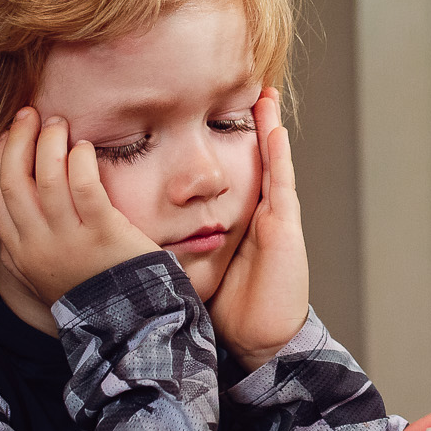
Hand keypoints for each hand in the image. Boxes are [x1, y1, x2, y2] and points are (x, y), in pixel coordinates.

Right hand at [0, 107, 156, 306]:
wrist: (130, 320)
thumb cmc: (92, 286)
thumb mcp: (47, 271)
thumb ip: (28, 240)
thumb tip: (10, 201)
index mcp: (21, 253)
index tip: (3, 137)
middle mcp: (39, 246)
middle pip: (13, 183)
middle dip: (16, 142)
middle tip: (27, 115)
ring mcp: (70, 241)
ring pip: (46, 180)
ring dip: (49, 143)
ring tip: (58, 123)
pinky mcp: (104, 234)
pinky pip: (83, 188)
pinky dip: (79, 162)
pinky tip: (84, 148)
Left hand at [207, 87, 308, 367]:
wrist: (260, 339)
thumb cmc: (232, 308)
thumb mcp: (201, 267)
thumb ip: (185, 246)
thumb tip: (144, 233)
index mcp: (241, 223)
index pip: (233, 176)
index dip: (224, 148)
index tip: (212, 117)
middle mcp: (260, 215)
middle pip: (256, 162)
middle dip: (255, 127)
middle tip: (250, 90)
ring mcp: (276, 219)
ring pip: (273, 165)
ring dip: (271, 130)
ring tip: (266, 97)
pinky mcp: (286, 228)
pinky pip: (282, 185)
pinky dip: (280, 157)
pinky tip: (275, 131)